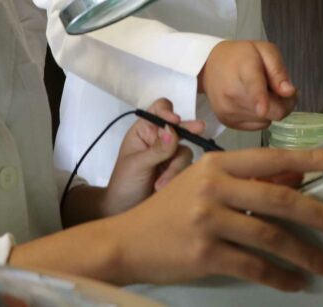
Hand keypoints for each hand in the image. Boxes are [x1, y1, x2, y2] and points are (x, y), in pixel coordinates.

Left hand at [101, 99, 202, 215]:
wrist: (125, 211)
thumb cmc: (124, 184)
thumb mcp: (136, 165)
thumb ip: (156, 149)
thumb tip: (171, 130)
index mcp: (144, 130)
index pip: (158, 110)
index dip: (167, 112)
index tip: (174, 121)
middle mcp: (160, 139)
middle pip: (180, 128)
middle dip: (189, 128)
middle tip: (199, 128)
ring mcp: (171, 156)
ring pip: (185, 151)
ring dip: (175, 167)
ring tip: (160, 184)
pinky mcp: (180, 172)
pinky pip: (188, 168)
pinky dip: (178, 177)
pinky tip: (165, 187)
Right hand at [107, 147, 322, 290]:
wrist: (125, 243)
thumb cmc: (168, 212)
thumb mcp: (202, 184)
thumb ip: (244, 182)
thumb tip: (294, 180)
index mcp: (216, 164)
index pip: (272, 158)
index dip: (310, 159)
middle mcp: (213, 187)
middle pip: (280, 199)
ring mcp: (208, 220)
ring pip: (272, 237)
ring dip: (308, 255)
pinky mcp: (204, 254)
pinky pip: (253, 267)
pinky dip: (279, 277)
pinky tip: (296, 283)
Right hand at [198, 40, 296, 129]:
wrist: (209, 65)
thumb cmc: (241, 55)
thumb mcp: (265, 51)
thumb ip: (278, 70)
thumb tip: (289, 92)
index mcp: (245, 71)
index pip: (253, 87)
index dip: (260, 99)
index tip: (262, 109)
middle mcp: (233, 94)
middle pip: (272, 111)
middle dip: (284, 103)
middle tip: (280, 88)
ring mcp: (228, 111)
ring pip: (267, 120)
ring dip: (271, 109)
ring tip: (261, 92)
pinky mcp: (227, 122)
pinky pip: (258, 126)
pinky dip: (261, 116)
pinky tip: (252, 101)